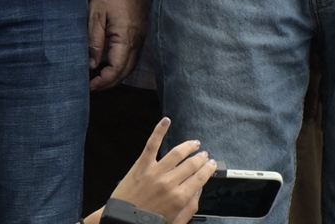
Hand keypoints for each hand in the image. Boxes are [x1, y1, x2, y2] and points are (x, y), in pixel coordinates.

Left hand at [88, 0, 148, 89]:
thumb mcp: (96, 15)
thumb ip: (94, 42)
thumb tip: (93, 65)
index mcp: (126, 38)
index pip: (117, 69)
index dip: (104, 81)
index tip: (90, 86)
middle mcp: (138, 40)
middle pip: (126, 71)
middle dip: (110, 82)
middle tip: (93, 86)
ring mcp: (141, 36)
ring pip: (130, 64)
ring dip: (116, 73)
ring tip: (99, 76)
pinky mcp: (141, 31)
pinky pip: (132, 53)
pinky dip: (121, 62)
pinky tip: (108, 60)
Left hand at [89, 119, 215, 223]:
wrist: (122, 221)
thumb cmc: (148, 222)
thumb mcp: (175, 222)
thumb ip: (190, 208)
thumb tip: (198, 192)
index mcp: (179, 198)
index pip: (200, 178)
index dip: (209, 170)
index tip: (212, 165)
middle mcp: (169, 183)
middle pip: (191, 165)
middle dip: (201, 158)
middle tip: (205, 155)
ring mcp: (155, 172)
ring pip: (177, 153)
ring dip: (188, 146)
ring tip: (194, 144)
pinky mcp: (141, 165)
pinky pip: (152, 144)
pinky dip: (159, 131)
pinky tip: (166, 121)